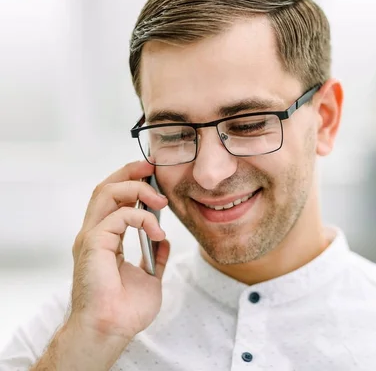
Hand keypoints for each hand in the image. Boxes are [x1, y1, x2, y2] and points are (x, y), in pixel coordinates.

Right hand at [69, 160, 169, 340]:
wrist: (113, 328)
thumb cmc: (125, 310)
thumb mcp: (149, 277)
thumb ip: (154, 257)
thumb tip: (163, 241)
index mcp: (105, 240)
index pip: (112, 199)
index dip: (131, 181)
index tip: (153, 173)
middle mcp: (95, 234)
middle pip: (105, 187)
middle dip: (130, 172)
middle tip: (153, 167)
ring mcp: (92, 237)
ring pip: (106, 192)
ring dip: (136, 188)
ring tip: (160, 200)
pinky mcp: (94, 243)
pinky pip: (119, 216)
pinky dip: (142, 218)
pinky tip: (156, 231)